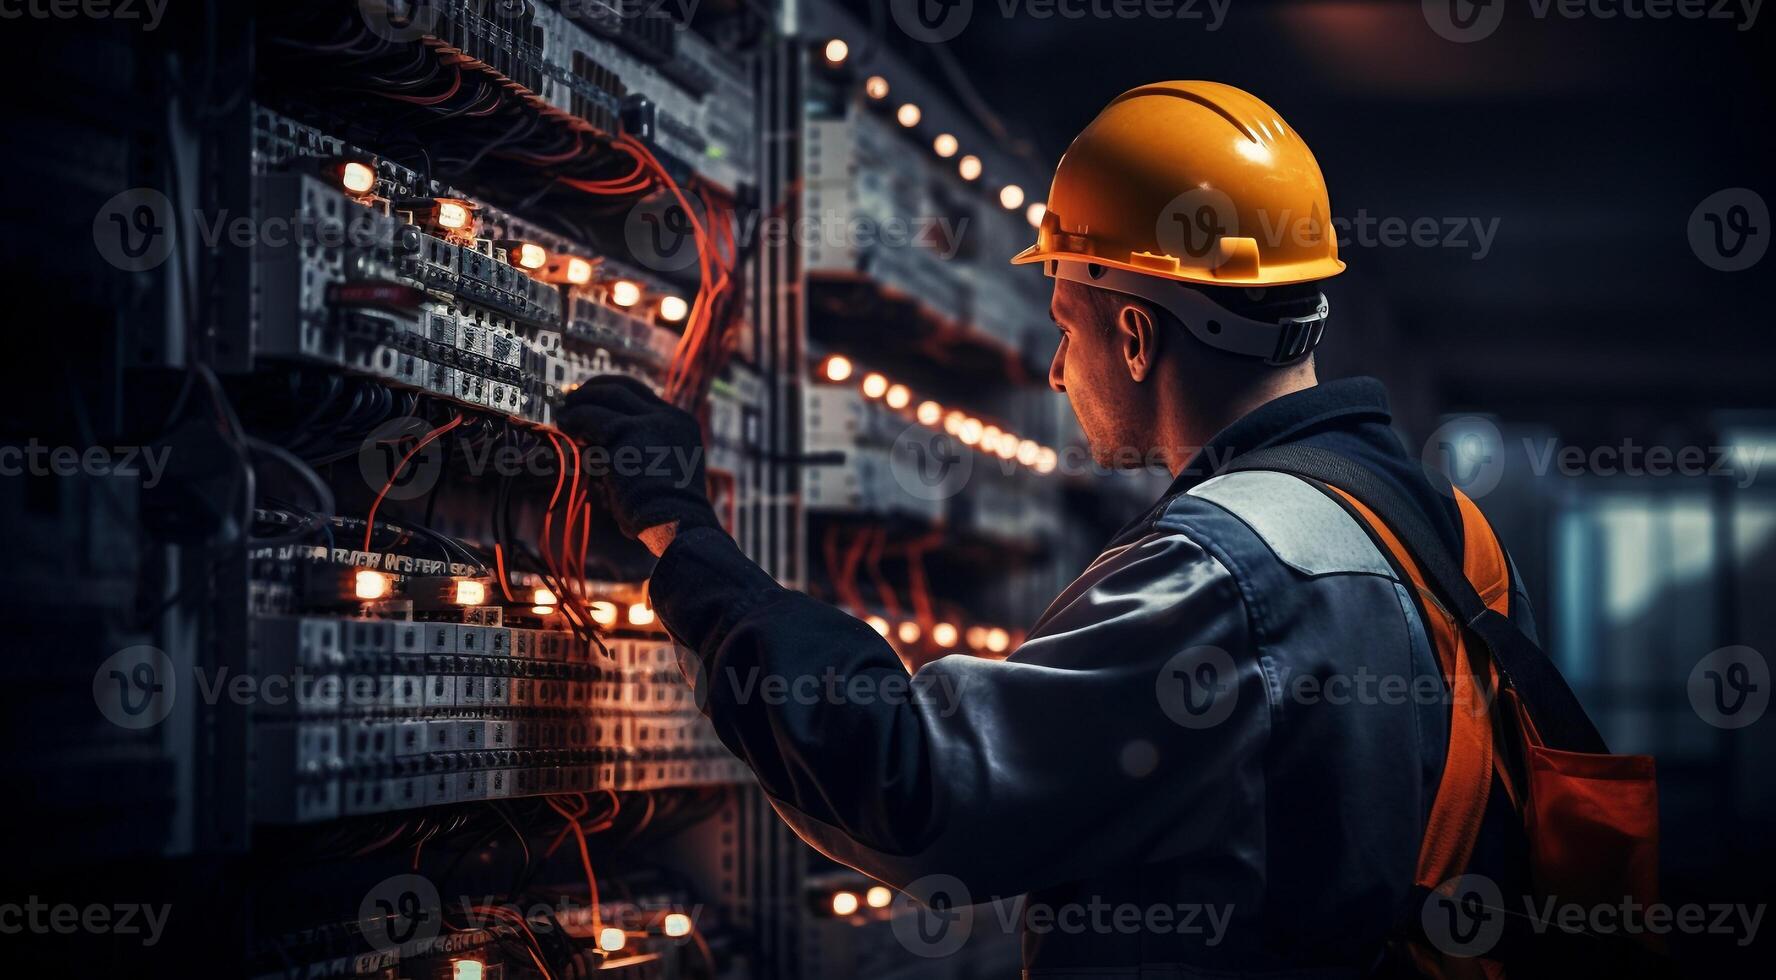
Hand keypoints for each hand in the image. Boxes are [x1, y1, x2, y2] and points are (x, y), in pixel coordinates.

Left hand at [557, 375, 720, 541]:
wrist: (678, 524)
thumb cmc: (666, 513)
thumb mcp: (663, 472)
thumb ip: (643, 451)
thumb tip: (601, 446)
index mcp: (681, 423)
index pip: (641, 394)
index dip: (612, 393)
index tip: (591, 400)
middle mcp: (667, 417)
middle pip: (621, 388)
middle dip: (592, 391)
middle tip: (571, 400)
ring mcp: (647, 423)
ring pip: (604, 399)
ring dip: (580, 405)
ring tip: (563, 417)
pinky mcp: (625, 434)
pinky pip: (591, 419)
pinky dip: (575, 421)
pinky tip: (566, 429)